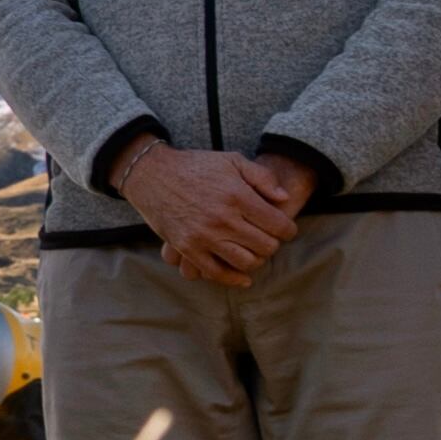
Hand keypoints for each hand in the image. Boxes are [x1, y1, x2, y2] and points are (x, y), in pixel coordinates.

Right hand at [111, 141, 304, 286]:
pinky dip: (233, 278)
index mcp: (238, 196)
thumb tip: (284, 198)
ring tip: (253, 252)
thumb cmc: (195, 165)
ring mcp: (204, 236)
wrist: (152, 174)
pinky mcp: (187, 248)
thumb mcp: (232, 160)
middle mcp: (224, 219)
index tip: (285, 229)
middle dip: (273, 244)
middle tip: (269, 239)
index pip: (279, 225)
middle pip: (266, 246)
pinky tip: (242, 277)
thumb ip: (262, 177)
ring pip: (245, 262)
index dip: (288, 230)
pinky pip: (216, 272)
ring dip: (256, 260)